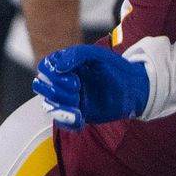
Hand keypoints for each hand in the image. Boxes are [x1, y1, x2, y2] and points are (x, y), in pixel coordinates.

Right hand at [31, 45, 149, 130]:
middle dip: (56, 88)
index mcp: (66, 65)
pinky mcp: (76, 114)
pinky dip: (68, 120)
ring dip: (62, 104)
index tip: (74, 75)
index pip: (44, 67)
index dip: (52, 72)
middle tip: (78, 88)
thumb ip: (76, 54)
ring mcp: (69, 98)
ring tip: (79, 102)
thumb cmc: (114, 67)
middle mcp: (63, 82)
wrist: (133, 87)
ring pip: (48, 104)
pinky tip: (81, 117)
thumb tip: (57, 67)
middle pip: (41, 86)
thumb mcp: (97, 54)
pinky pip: (61, 121)